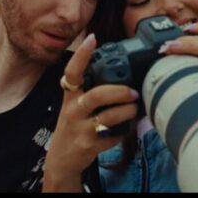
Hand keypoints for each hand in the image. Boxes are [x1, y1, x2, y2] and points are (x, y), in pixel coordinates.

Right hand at [43, 34, 138, 191]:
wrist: (62, 159)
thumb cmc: (74, 124)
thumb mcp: (75, 104)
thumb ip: (90, 88)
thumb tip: (118, 71)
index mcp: (70, 96)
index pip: (73, 72)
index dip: (82, 55)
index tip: (92, 38)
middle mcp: (73, 110)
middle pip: (97, 95)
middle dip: (120, 91)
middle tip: (134, 91)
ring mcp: (81, 129)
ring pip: (109, 116)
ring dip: (128, 111)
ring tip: (135, 108)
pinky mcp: (89, 145)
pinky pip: (113, 135)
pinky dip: (125, 130)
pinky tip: (127, 127)